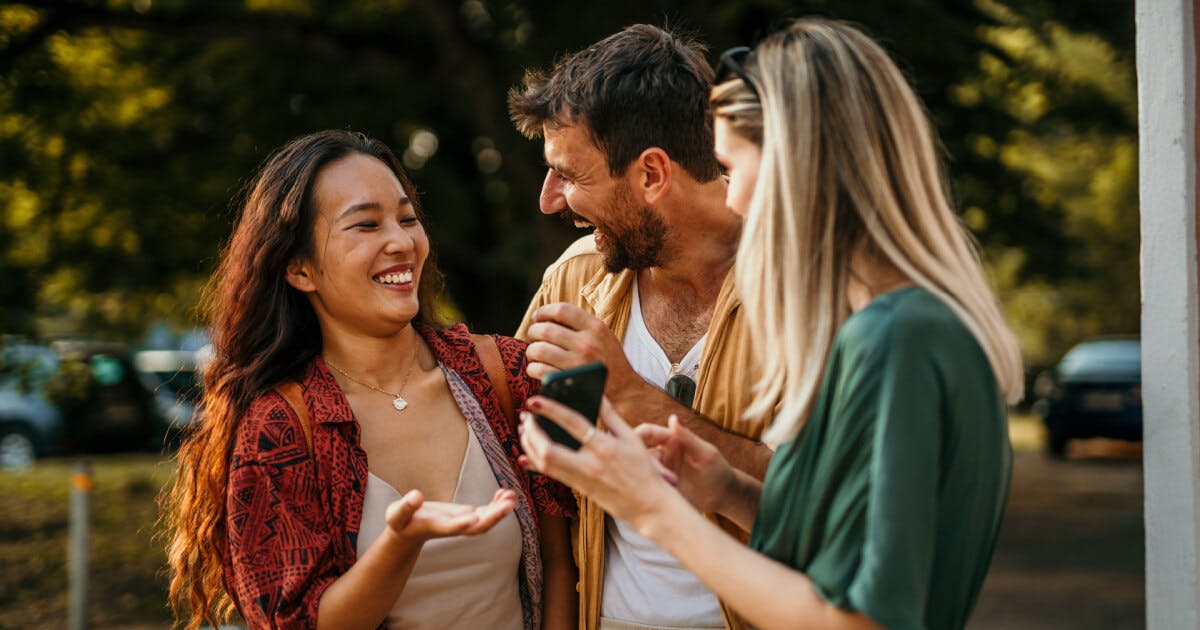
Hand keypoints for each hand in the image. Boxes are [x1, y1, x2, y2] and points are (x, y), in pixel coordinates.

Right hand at [384, 488, 516, 542]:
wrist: (409, 531)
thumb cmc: (401, 521)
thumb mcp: (397, 514)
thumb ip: (406, 506)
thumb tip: (416, 496)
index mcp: (436, 527)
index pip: (451, 528)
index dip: (462, 523)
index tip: (474, 516)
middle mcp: (453, 527)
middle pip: (476, 527)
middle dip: (493, 517)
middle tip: (509, 503)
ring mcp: (462, 523)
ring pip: (485, 520)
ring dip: (500, 510)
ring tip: (512, 495)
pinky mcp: (467, 516)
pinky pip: (486, 513)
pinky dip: (497, 505)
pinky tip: (506, 493)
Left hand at [518, 396, 678, 533]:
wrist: (648, 506)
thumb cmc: (643, 470)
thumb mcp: (632, 438)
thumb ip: (611, 416)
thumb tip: (598, 394)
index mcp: (605, 447)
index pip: (572, 423)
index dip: (551, 410)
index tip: (534, 400)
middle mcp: (590, 465)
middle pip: (548, 450)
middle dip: (532, 433)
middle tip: (526, 417)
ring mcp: (581, 479)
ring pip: (544, 464)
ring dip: (529, 446)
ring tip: (525, 430)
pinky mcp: (578, 489)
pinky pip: (550, 475)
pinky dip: (535, 463)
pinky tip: (526, 454)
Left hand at [524, 303, 637, 389]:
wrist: (624, 389)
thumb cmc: (608, 360)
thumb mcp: (603, 336)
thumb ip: (580, 324)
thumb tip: (547, 316)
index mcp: (596, 328)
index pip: (562, 310)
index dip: (544, 311)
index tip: (537, 317)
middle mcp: (587, 344)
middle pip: (545, 329)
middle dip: (533, 332)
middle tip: (534, 337)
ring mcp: (577, 364)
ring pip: (538, 350)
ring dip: (531, 351)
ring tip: (535, 354)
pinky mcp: (568, 382)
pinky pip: (539, 370)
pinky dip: (533, 369)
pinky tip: (537, 369)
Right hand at [637, 415, 736, 514]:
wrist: (725, 498)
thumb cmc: (719, 471)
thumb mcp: (705, 453)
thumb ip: (687, 437)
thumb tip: (673, 418)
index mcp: (672, 440)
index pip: (648, 433)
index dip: (635, 436)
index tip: (631, 447)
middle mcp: (663, 453)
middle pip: (640, 453)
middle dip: (645, 464)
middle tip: (666, 478)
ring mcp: (661, 471)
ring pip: (642, 471)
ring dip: (649, 479)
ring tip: (670, 488)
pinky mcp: (661, 487)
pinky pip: (647, 486)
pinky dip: (646, 490)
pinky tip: (655, 497)